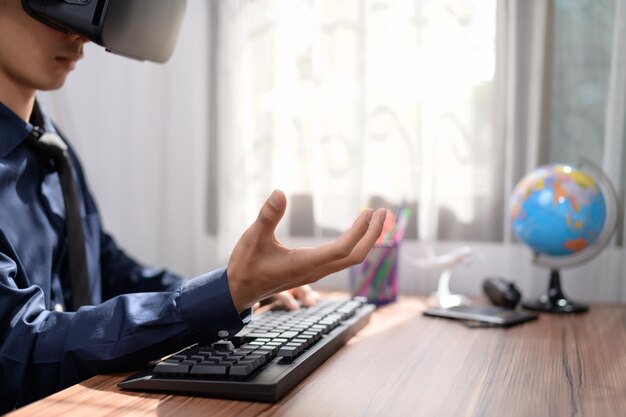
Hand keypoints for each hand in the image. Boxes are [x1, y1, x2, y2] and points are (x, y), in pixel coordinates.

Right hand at [227, 190, 385, 311]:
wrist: (238, 292)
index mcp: (304, 264)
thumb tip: (279, 192)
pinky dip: (354, 244)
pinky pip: (341, 259)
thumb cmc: (245, 265)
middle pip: (355, 257)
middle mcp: (315, 271)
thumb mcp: (252, 238)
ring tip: (376, 218)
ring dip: (366, 239)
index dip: (359, 231)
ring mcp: (315, 273)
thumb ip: (267, 216)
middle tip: (384, 212)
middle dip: (373, 235)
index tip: (368, 211)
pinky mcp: (312, 271)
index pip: (343, 249)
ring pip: (350, 259)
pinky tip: (355, 231)